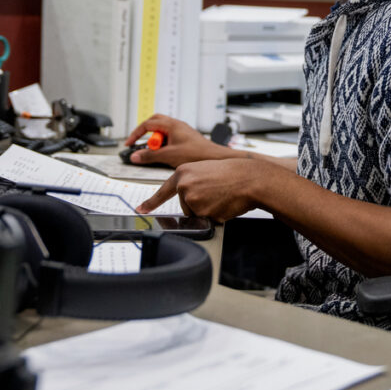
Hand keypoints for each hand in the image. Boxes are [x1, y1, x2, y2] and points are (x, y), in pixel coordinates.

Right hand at [124, 114, 241, 166]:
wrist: (214, 158)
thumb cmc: (197, 153)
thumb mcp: (169, 156)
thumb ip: (150, 156)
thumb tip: (136, 156)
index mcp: (171, 125)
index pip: (147, 124)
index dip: (136, 134)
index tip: (129, 143)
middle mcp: (176, 125)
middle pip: (154, 123)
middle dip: (144, 134)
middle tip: (138, 144)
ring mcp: (181, 131)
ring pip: (162, 131)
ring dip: (155, 142)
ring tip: (156, 154)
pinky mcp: (184, 139)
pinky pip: (169, 138)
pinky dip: (163, 146)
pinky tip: (165, 156)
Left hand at [136, 158, 265, 221]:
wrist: (249, 179)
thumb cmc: (233, 173)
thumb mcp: (205, 169)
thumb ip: (191, 182)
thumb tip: (187, 198)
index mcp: (183, 172)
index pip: (163, 191)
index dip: (151, 202)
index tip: (140, 209)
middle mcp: (184, 186)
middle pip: (186, 205)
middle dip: (200, 204)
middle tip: (215, 192)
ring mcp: (192, 200)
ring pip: (197, 214)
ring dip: (208, 210)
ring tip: (221, 195)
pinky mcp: (203, 212)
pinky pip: (207, 220)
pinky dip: (216, 215)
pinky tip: (224, 203)